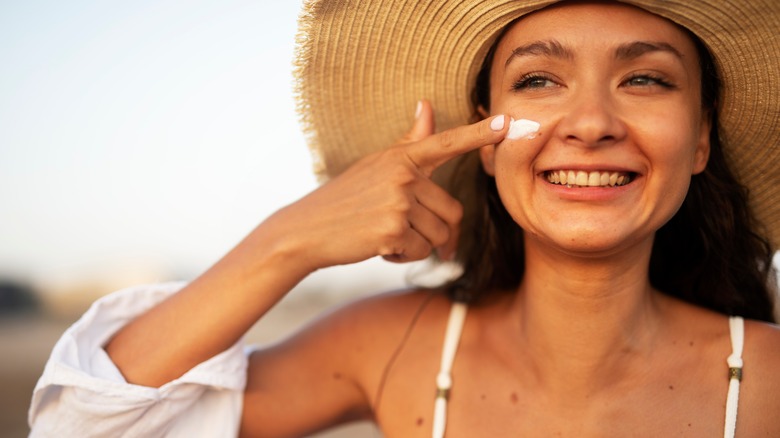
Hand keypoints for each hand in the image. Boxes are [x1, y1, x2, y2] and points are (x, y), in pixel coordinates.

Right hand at [262, 100, 508, 271]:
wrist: (307, 229)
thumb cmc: (346, 197)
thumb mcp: (377, 164)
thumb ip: (409, 142)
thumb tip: (427, 105)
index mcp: (401, 157)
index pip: (445, 143)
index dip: (477, 135)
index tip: (506, 122)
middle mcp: (402, 175)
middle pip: (451, 212)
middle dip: (439, 232)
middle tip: (412, 237)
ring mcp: (398, 202)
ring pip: (439, 235)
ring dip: (420, 246)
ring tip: (389, 237)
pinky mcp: (392, 230)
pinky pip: (421, 252)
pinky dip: (405, 257)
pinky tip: (381, 248)